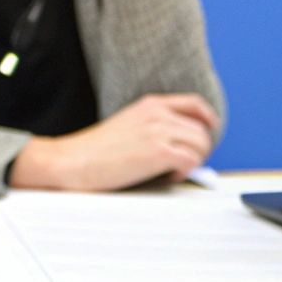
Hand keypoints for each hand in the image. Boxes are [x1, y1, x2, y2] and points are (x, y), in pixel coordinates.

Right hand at [9, 94, 220, 190]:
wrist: (72, 161)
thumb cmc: (94, 150)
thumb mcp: (127, 124)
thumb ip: (152, 125)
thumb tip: (178, 141)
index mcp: (150, 104)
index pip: (194, 104)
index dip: (208, 120)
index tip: (209, 132)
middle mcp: (157, 113)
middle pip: (202, 129)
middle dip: (199, 150)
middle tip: (183, 164)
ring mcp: (158, 131)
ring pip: (201, 145)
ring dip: (193, 162)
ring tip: (172, 171)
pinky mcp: (157, 152)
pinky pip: (190, 161)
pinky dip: (184, 173)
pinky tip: (167, 177)